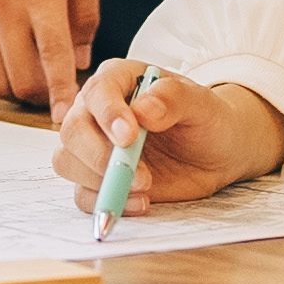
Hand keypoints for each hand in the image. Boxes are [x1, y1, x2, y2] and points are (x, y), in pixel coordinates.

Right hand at [0, 0, 105, 109]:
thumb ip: (85, 14)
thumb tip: (81, 61)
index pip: (54, 60)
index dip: (63, 97)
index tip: (69, 120)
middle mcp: (4, 8)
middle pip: (21, 81)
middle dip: (44, 97)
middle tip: (61, 90)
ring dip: (19, 87)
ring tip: (38, 74)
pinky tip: (15, 56)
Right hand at [54, 62, 283, 206]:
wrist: (216, 152)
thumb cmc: (206, 118)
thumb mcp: (201, 103)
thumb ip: (174, 98)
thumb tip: (143, 110)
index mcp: (118, 80)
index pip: (97, 91)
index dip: (108, 114)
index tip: (130, 137)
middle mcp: (98, 111)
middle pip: (72, 130)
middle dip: (99, 156)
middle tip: (139, 174)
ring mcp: (95, 146)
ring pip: (67, 161)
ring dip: (99, 181)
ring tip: (145, 188)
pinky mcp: (99, 178)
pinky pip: (83, 193)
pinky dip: (105, 202)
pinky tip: (141, 203)